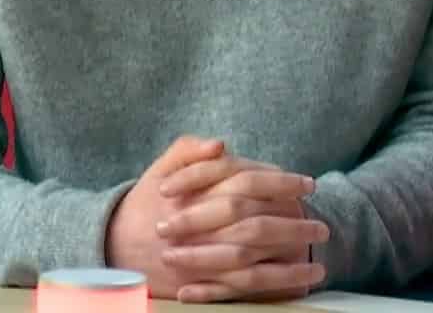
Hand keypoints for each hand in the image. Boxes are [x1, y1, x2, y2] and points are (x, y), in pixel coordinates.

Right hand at [104, 137, 327, 301]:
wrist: (112, 245)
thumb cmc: (145, 203)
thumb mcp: (161, 169)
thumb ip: (189, 151)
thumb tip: (222, 145)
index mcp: (192, 192)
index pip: (244, 181)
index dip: (279, 182)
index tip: (306, 184)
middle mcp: (198, 225)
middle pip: (254, 220)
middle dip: (293, 220)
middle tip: (320, 221)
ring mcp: (199, 257)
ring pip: (254, 257)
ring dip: (291, 254)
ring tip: (319, 251)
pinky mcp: (200, 283)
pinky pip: (245, 287)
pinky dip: (277, 283)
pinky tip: (301, 280)